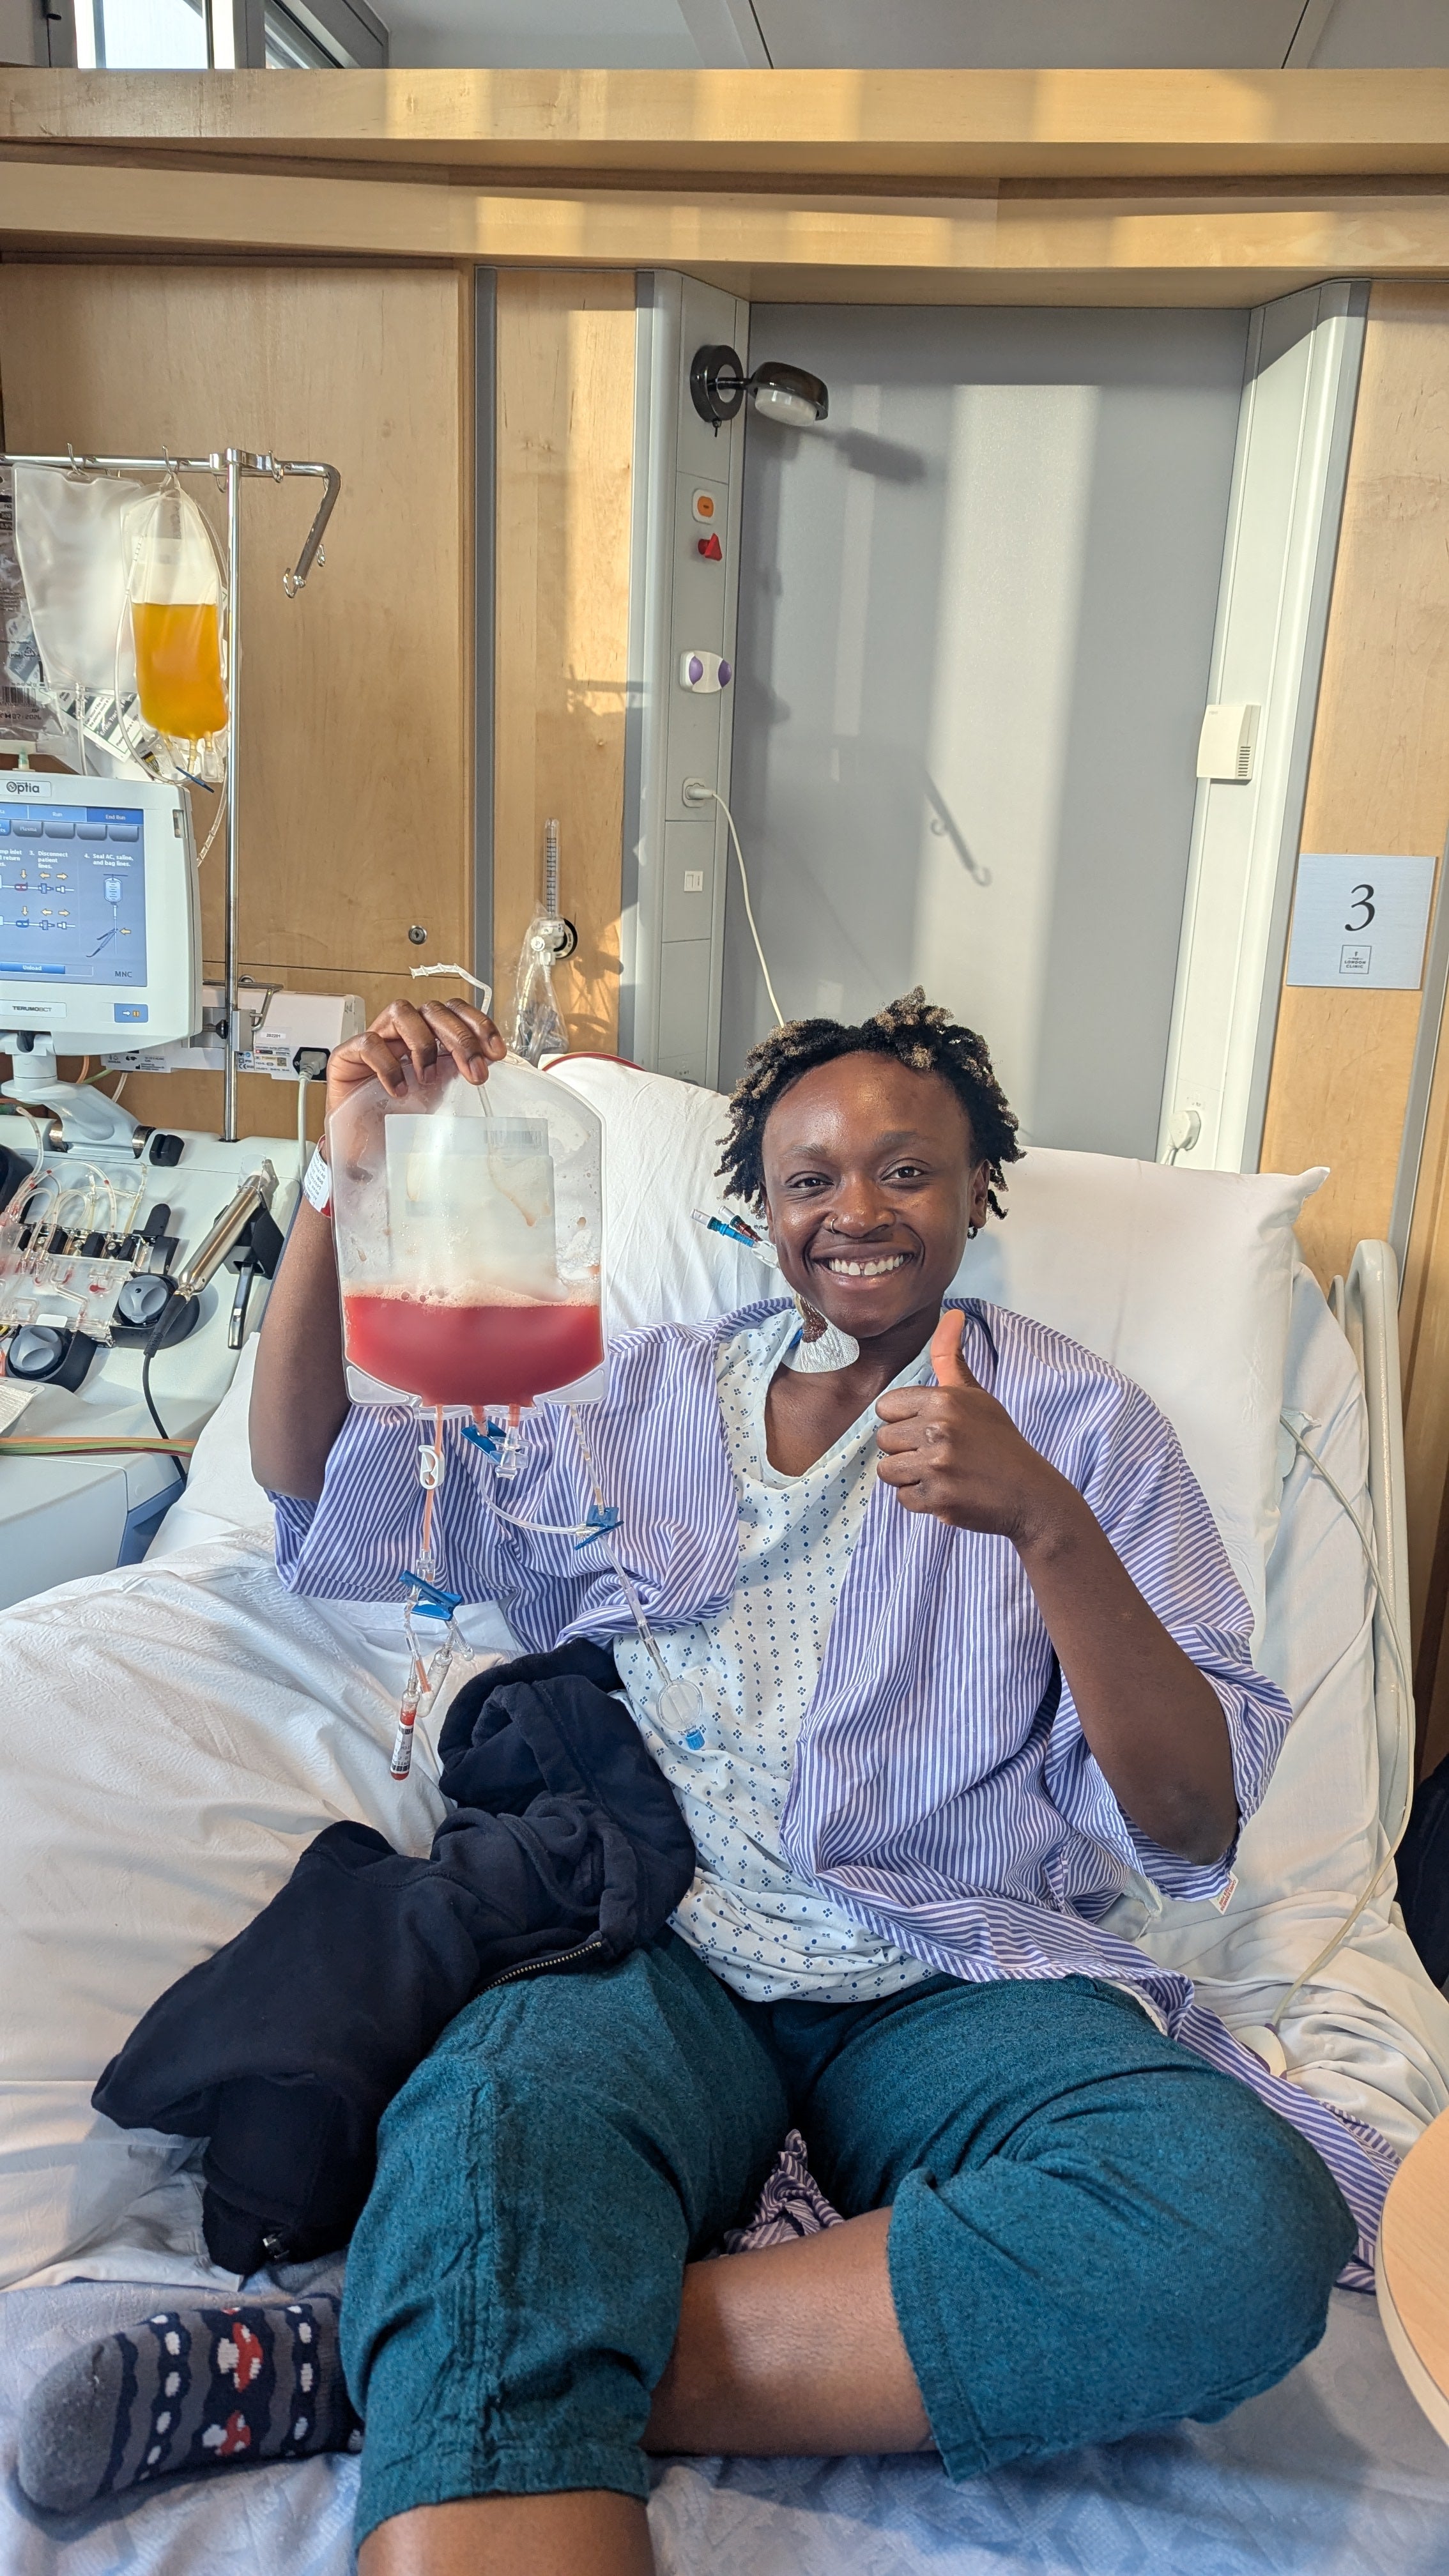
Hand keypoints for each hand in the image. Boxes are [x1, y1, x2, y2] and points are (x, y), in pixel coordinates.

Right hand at [324, 997, 504, 1119]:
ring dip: (423, 1044)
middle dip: (461, 1039)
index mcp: (427, 1037)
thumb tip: (492, 1063)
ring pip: (401, 1011)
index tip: (496, 1052)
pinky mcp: (347, 1056)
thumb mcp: (441, 1097)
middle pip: (433, 1010)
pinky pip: (369, 1043)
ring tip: (428, 1079)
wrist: (365, 1151)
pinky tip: (399, 1090)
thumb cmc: (400, 1123)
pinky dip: (388, 1065)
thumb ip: (459, 1074)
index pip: (454, 1011)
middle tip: (474, 1073)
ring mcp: (375, 1041)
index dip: (477, 1024)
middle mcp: (402, 1034)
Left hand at [874, 1310, 1071, 1545]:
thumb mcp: (977, 1396)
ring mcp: (938, 1464)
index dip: (904, 1421)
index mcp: (944, 1399)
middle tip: (940, 1455)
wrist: (1030, 1493)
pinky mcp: (939, 1497)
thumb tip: (952, 1312)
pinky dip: (922, 1501)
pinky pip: (903, 1498)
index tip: (930, 1430)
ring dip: (909, 1477)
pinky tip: (948, 1492)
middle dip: (906, 1450)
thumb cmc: (999, 1442)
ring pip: (887, 1470)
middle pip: (883, 1439)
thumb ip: (951, 1358)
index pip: (886, 1407)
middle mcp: (939, 1428)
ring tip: (941, 1473)